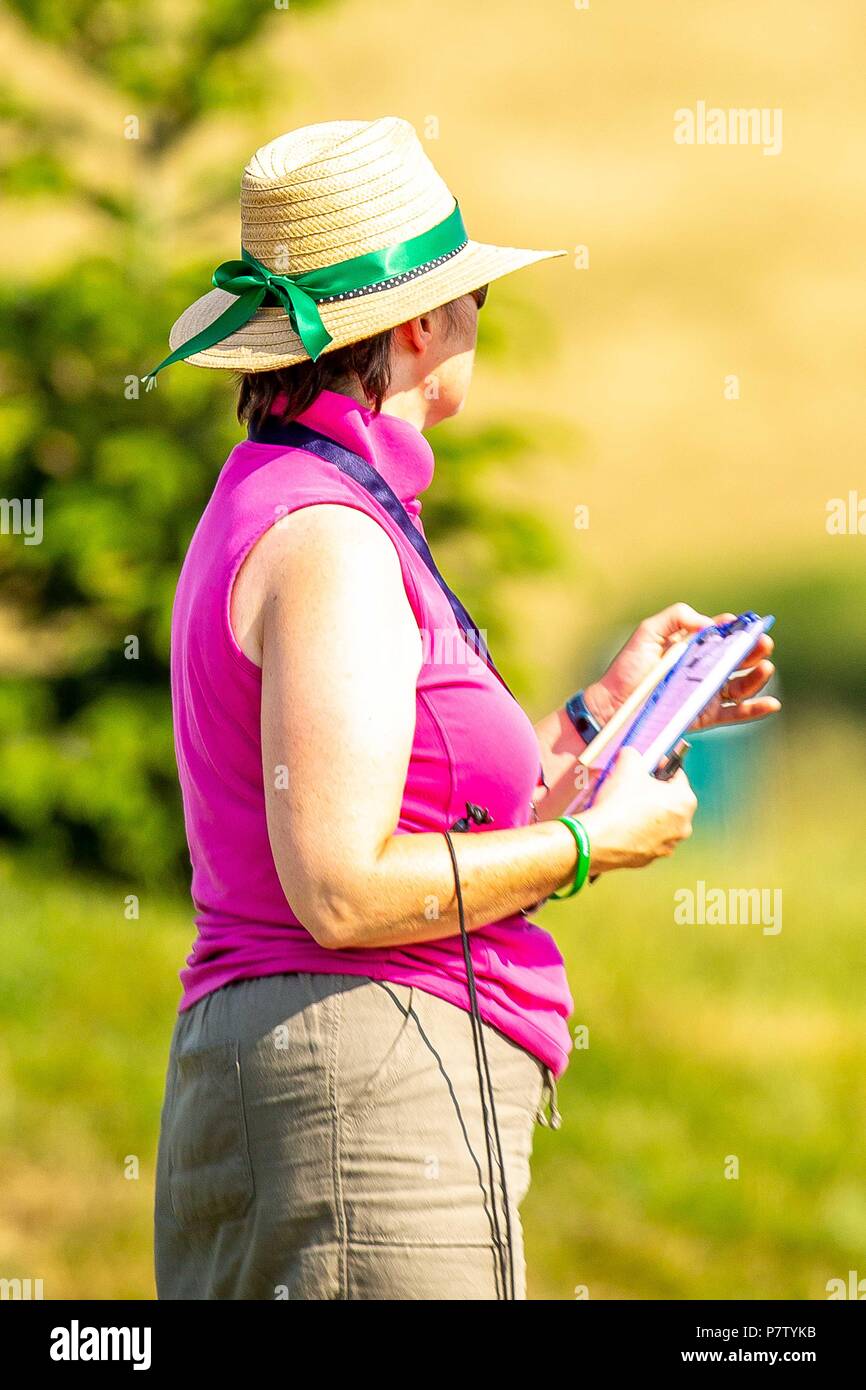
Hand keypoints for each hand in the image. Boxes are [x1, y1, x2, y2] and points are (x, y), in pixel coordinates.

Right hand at [581, 746, 697, 871]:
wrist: (599, 839)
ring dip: (648, 812)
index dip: (661, 766)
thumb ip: (633, 754)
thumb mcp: (627, 765)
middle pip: (671, 800)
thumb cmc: (618, 806)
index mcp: (684, 801)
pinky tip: (622, 823)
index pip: (678, 774)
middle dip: (655, 791)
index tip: (651, 765)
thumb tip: (630, 754)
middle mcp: (682, 825)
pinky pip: (648, 837)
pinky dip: (639, 830)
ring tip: (626, 805)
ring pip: (660, 821)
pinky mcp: (652, 857)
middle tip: (636, 785)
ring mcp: (668, 844)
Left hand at [584, 602, 779, 731]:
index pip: (723, 636)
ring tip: (766, 667)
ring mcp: (707, 693)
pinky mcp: (706, 715)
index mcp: (693, 647)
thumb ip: (676, 618)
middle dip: (754, 649)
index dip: (737, 629)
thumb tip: (709, 623)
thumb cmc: (629, 668)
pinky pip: (737, 713)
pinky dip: (756, 710)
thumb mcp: (648, 633)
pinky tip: (771, 703)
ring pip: (742, 685)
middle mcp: (704, 670)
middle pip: (738, 659)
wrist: (615, 705)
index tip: (746, 624)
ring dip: (759, 676)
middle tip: (764, 642)